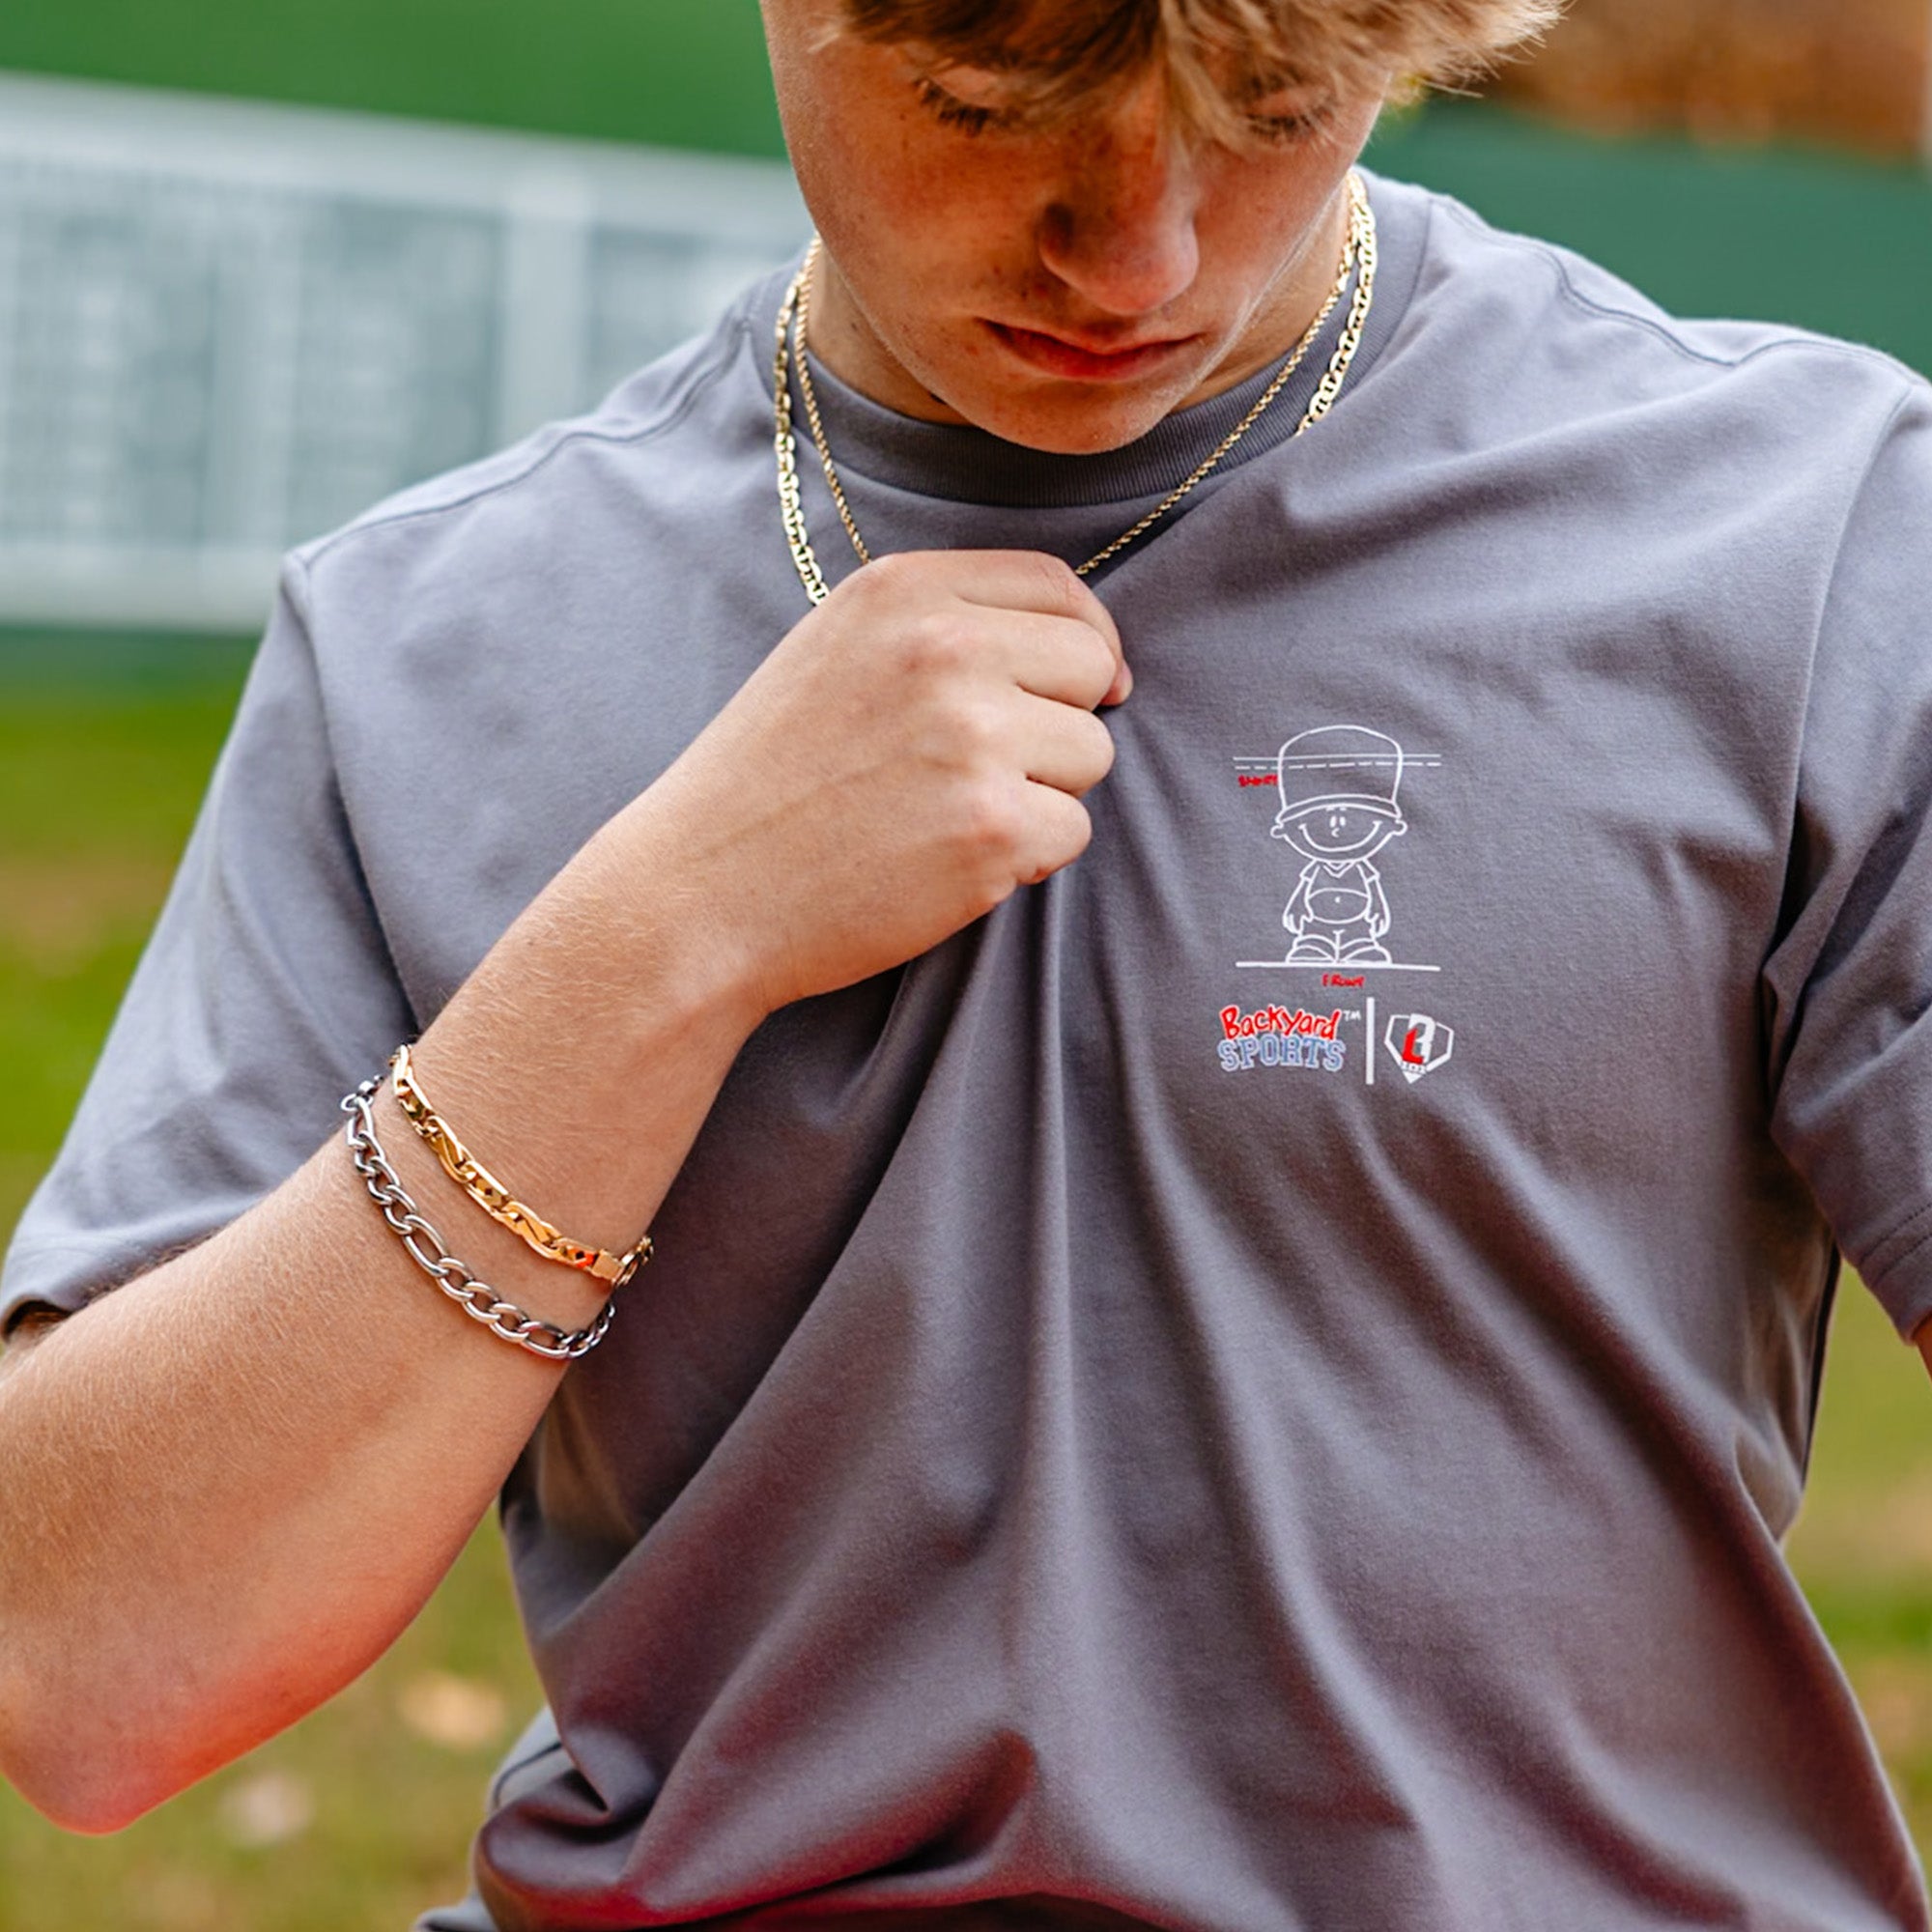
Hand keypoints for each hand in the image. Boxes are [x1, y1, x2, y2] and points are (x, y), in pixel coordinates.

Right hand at [620, 550, 1130, 1016]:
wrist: (702, 891)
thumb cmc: (772, 781)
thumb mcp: (838, 651)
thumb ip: (943, 627)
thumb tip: (1096, 654)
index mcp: (904, 591)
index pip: (1056, 587)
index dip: (1082, 640)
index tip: (1077, 689)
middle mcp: (945, 647)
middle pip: (1090, 665)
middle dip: (1060, 721)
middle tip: (984, 769)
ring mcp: (973, 738)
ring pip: (1091, 755)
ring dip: (1042, 793)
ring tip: (946, 816)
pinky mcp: (993, 827)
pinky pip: (1072, 832)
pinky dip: (1025, 859)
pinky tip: (946, 863)